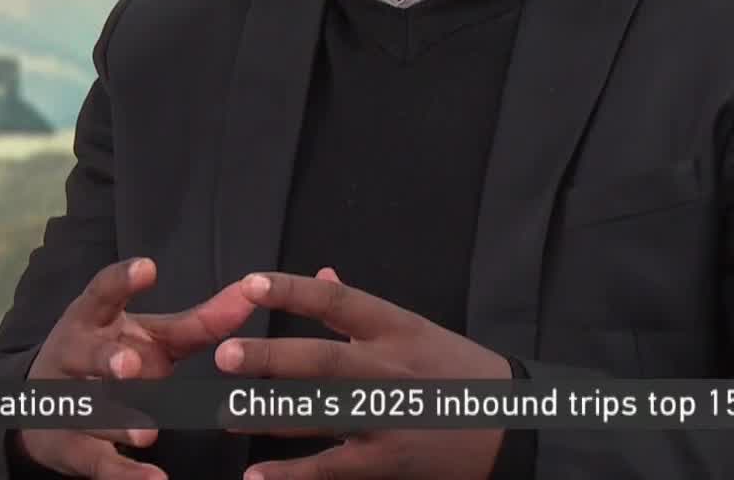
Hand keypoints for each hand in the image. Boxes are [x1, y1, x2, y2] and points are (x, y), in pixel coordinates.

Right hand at [17, 257, 253, 478]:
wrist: (42, 406)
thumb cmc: (112, 357)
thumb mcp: (149, 337)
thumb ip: (198, 322)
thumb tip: (249, 295)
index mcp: (92, 318)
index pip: (102, 292)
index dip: (122, 280)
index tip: (148, 268)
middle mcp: (72, 354)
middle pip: (88, 355)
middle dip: (107, 360)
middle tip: (131, 367)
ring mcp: (64, 402)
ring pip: (89, 412)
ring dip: (117, 422)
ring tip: (147, 434)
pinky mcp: (68, 445)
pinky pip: (95, 460)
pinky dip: (124, 473)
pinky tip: (154, 479)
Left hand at [216, 269, 511, 479]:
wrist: (510, 423)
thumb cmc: (456, 370)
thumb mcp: (416, 329)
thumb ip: (359, 308)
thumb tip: (319, 275)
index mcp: (395, 327)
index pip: (338, 302)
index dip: (293, 291)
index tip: (249, 284)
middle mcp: (389, 368)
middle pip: (323, 361)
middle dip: (272, 359)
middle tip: (224, 355)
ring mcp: (387, 417)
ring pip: (321, 414)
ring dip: (269, 414)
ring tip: (225, 413)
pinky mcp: (386, 460)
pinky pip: (332, 468)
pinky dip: (292, 475)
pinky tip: (255, 477)